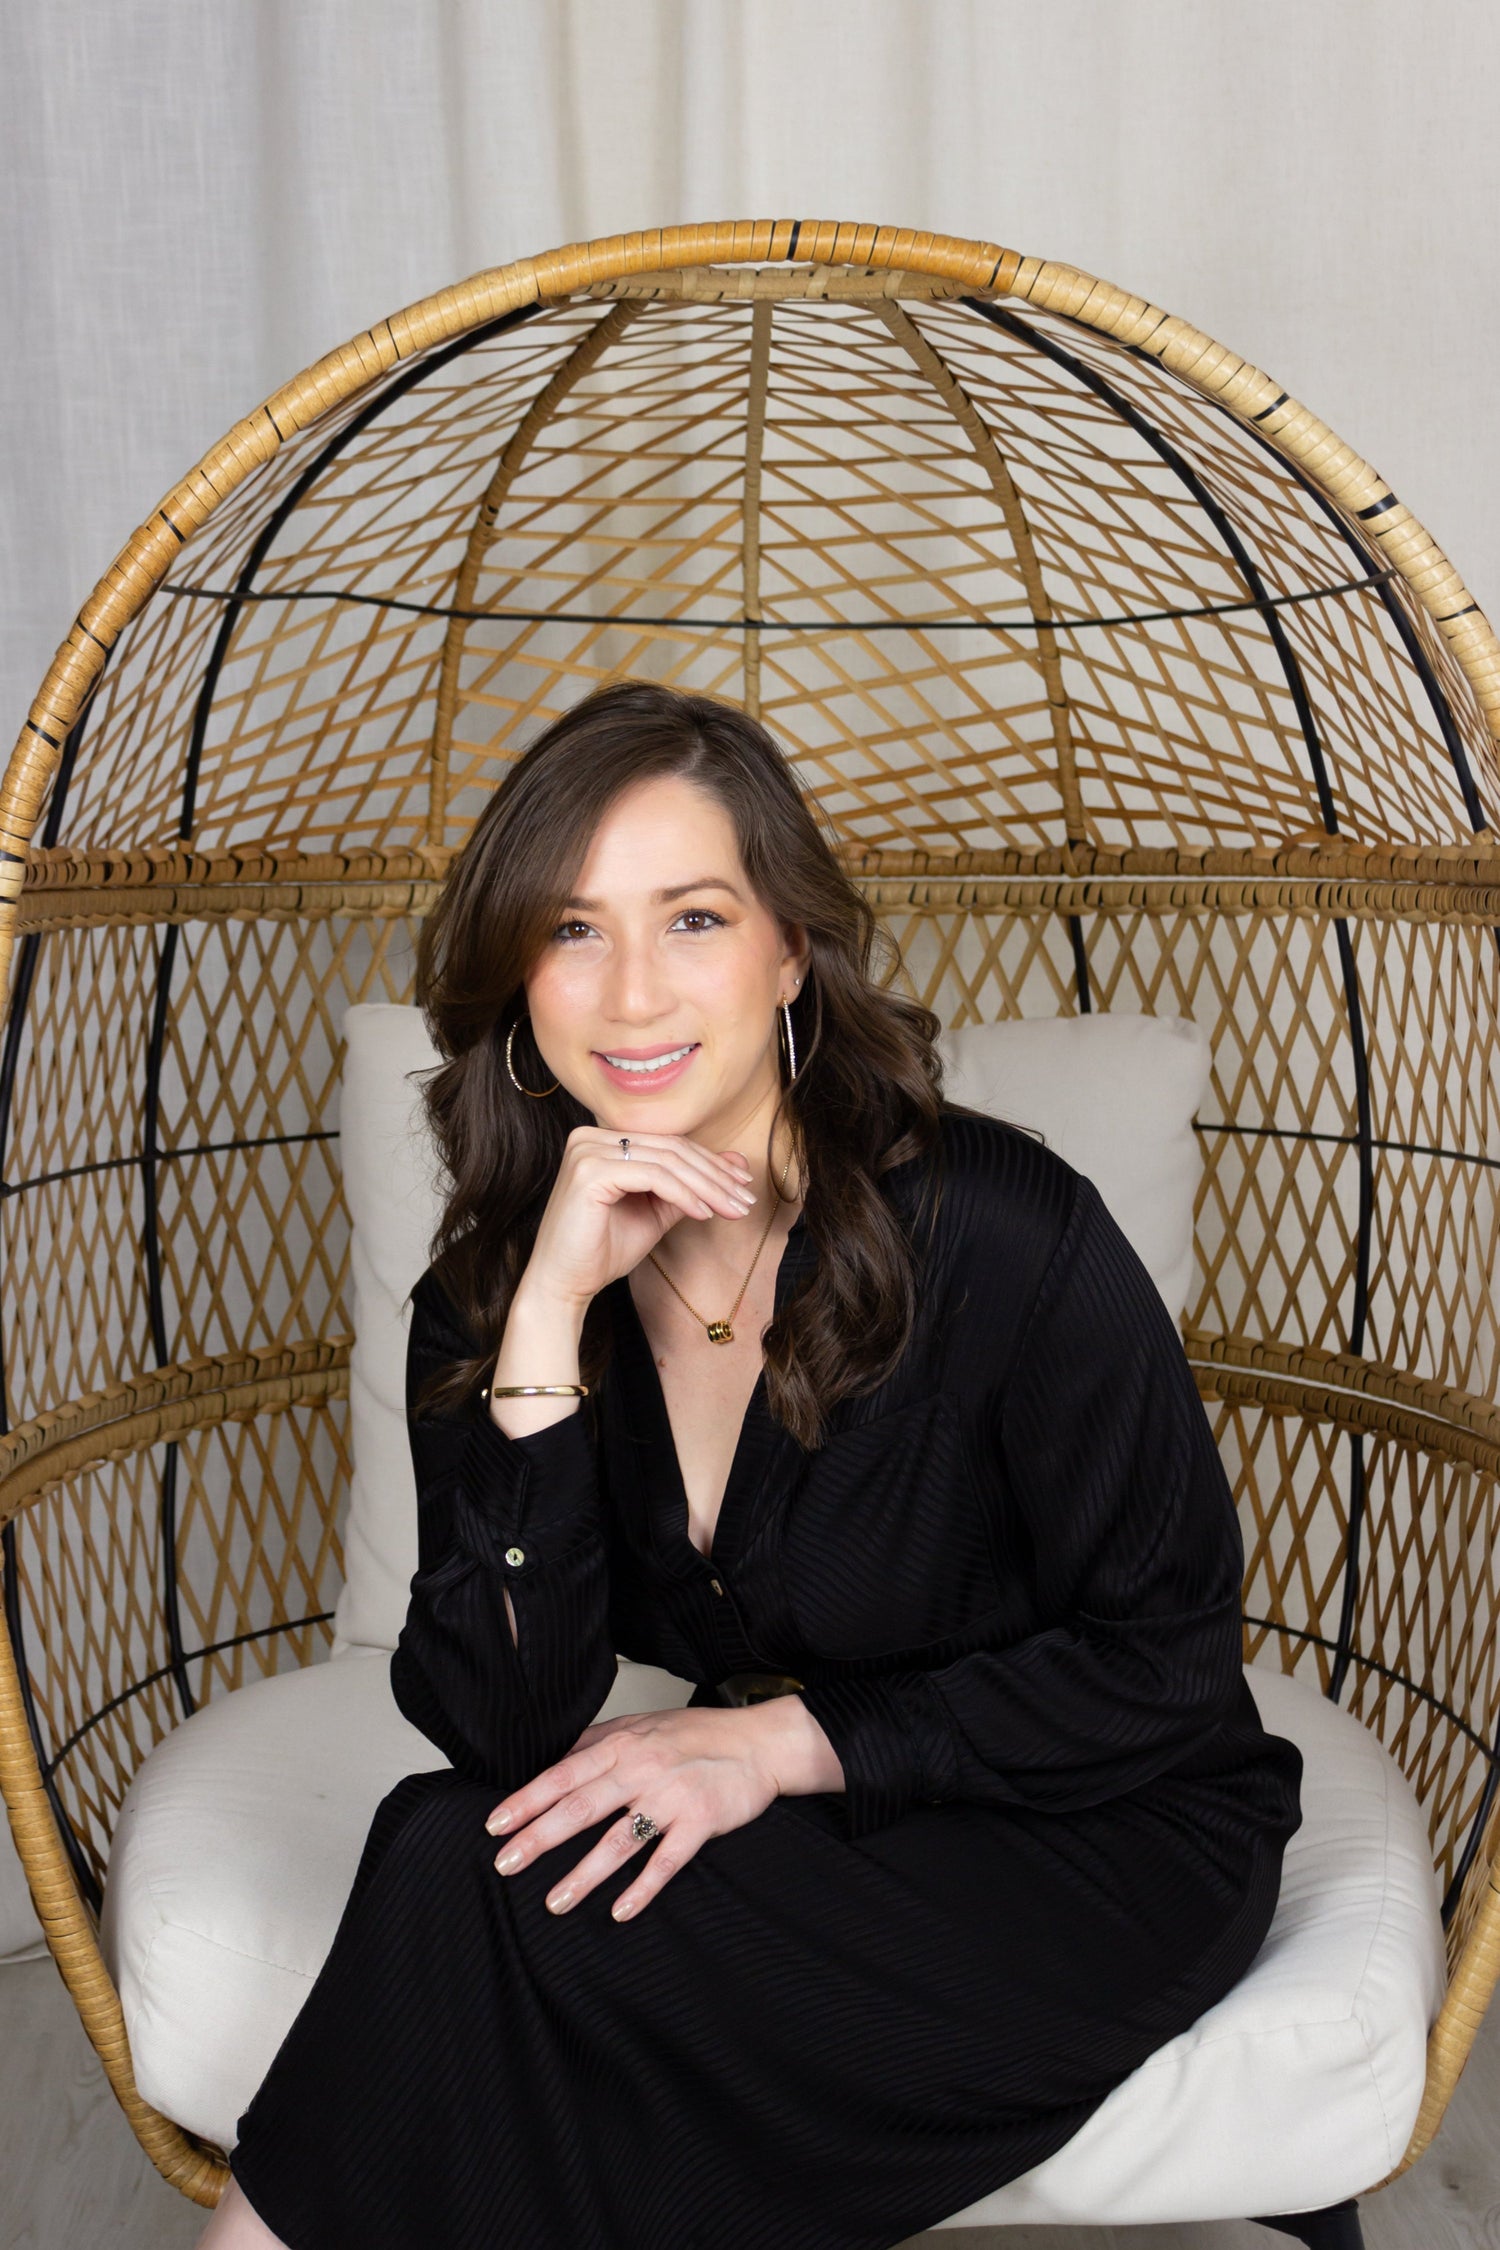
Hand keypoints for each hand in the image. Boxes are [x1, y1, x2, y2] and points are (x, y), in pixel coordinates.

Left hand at [483, 1698, 844, 1920]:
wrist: (760, 1741)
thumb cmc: (698, 1734)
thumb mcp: (643, 1725)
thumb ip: (598, 1742)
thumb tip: (553, 1760)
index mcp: (622, 1744)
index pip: (563, 1774)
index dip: (527, 1801)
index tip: (495, 1825)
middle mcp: (642, 1768)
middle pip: (581, 1807)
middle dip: (539, 1838)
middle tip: (506, 1865)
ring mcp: (672, 1796)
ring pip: (618, 1841)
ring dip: (583, 1875)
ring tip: (554, 1903)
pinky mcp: (701, 1821)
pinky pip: (666, 1861)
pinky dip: (642, 1889)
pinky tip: (620, 1912)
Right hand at [519, 1125, 758, 1311]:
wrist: (563, 1284)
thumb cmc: (603, 1250)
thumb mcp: (655, 1212)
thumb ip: (690, 1186)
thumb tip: (736, 1164)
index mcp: (602, 1140)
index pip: (669, 1144)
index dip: (711, 1164)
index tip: (743, 1187)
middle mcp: (591, 1136)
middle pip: (672, 1149)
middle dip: (715, 1176)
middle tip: (745, 1201)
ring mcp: (587, 1150)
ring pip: (667, 1161)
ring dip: (707, 1187)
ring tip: (733, 1210)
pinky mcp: (589, 1171)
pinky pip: (653, 1177)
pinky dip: (683, 1195)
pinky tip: (703, 1214)